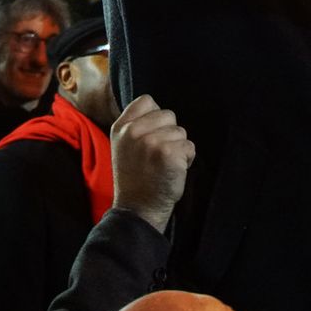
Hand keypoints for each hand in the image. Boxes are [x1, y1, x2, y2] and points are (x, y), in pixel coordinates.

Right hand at [109, 94, 194, 234]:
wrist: (138, 209)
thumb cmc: (135, 178)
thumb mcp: (123, 146)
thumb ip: (135, 125)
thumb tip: (158, 110)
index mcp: (121, 127)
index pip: (147, 101)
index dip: (156, 116)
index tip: (151, 136)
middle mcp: (134, 132)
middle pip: (169, 115)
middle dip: (169, 133)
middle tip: (158, 156)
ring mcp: (151, 142)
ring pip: (181, 132)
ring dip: (179, 148)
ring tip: (164, 165)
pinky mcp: (169, 154)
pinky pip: (189, 147)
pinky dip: (187, 160)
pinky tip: (173, 171)